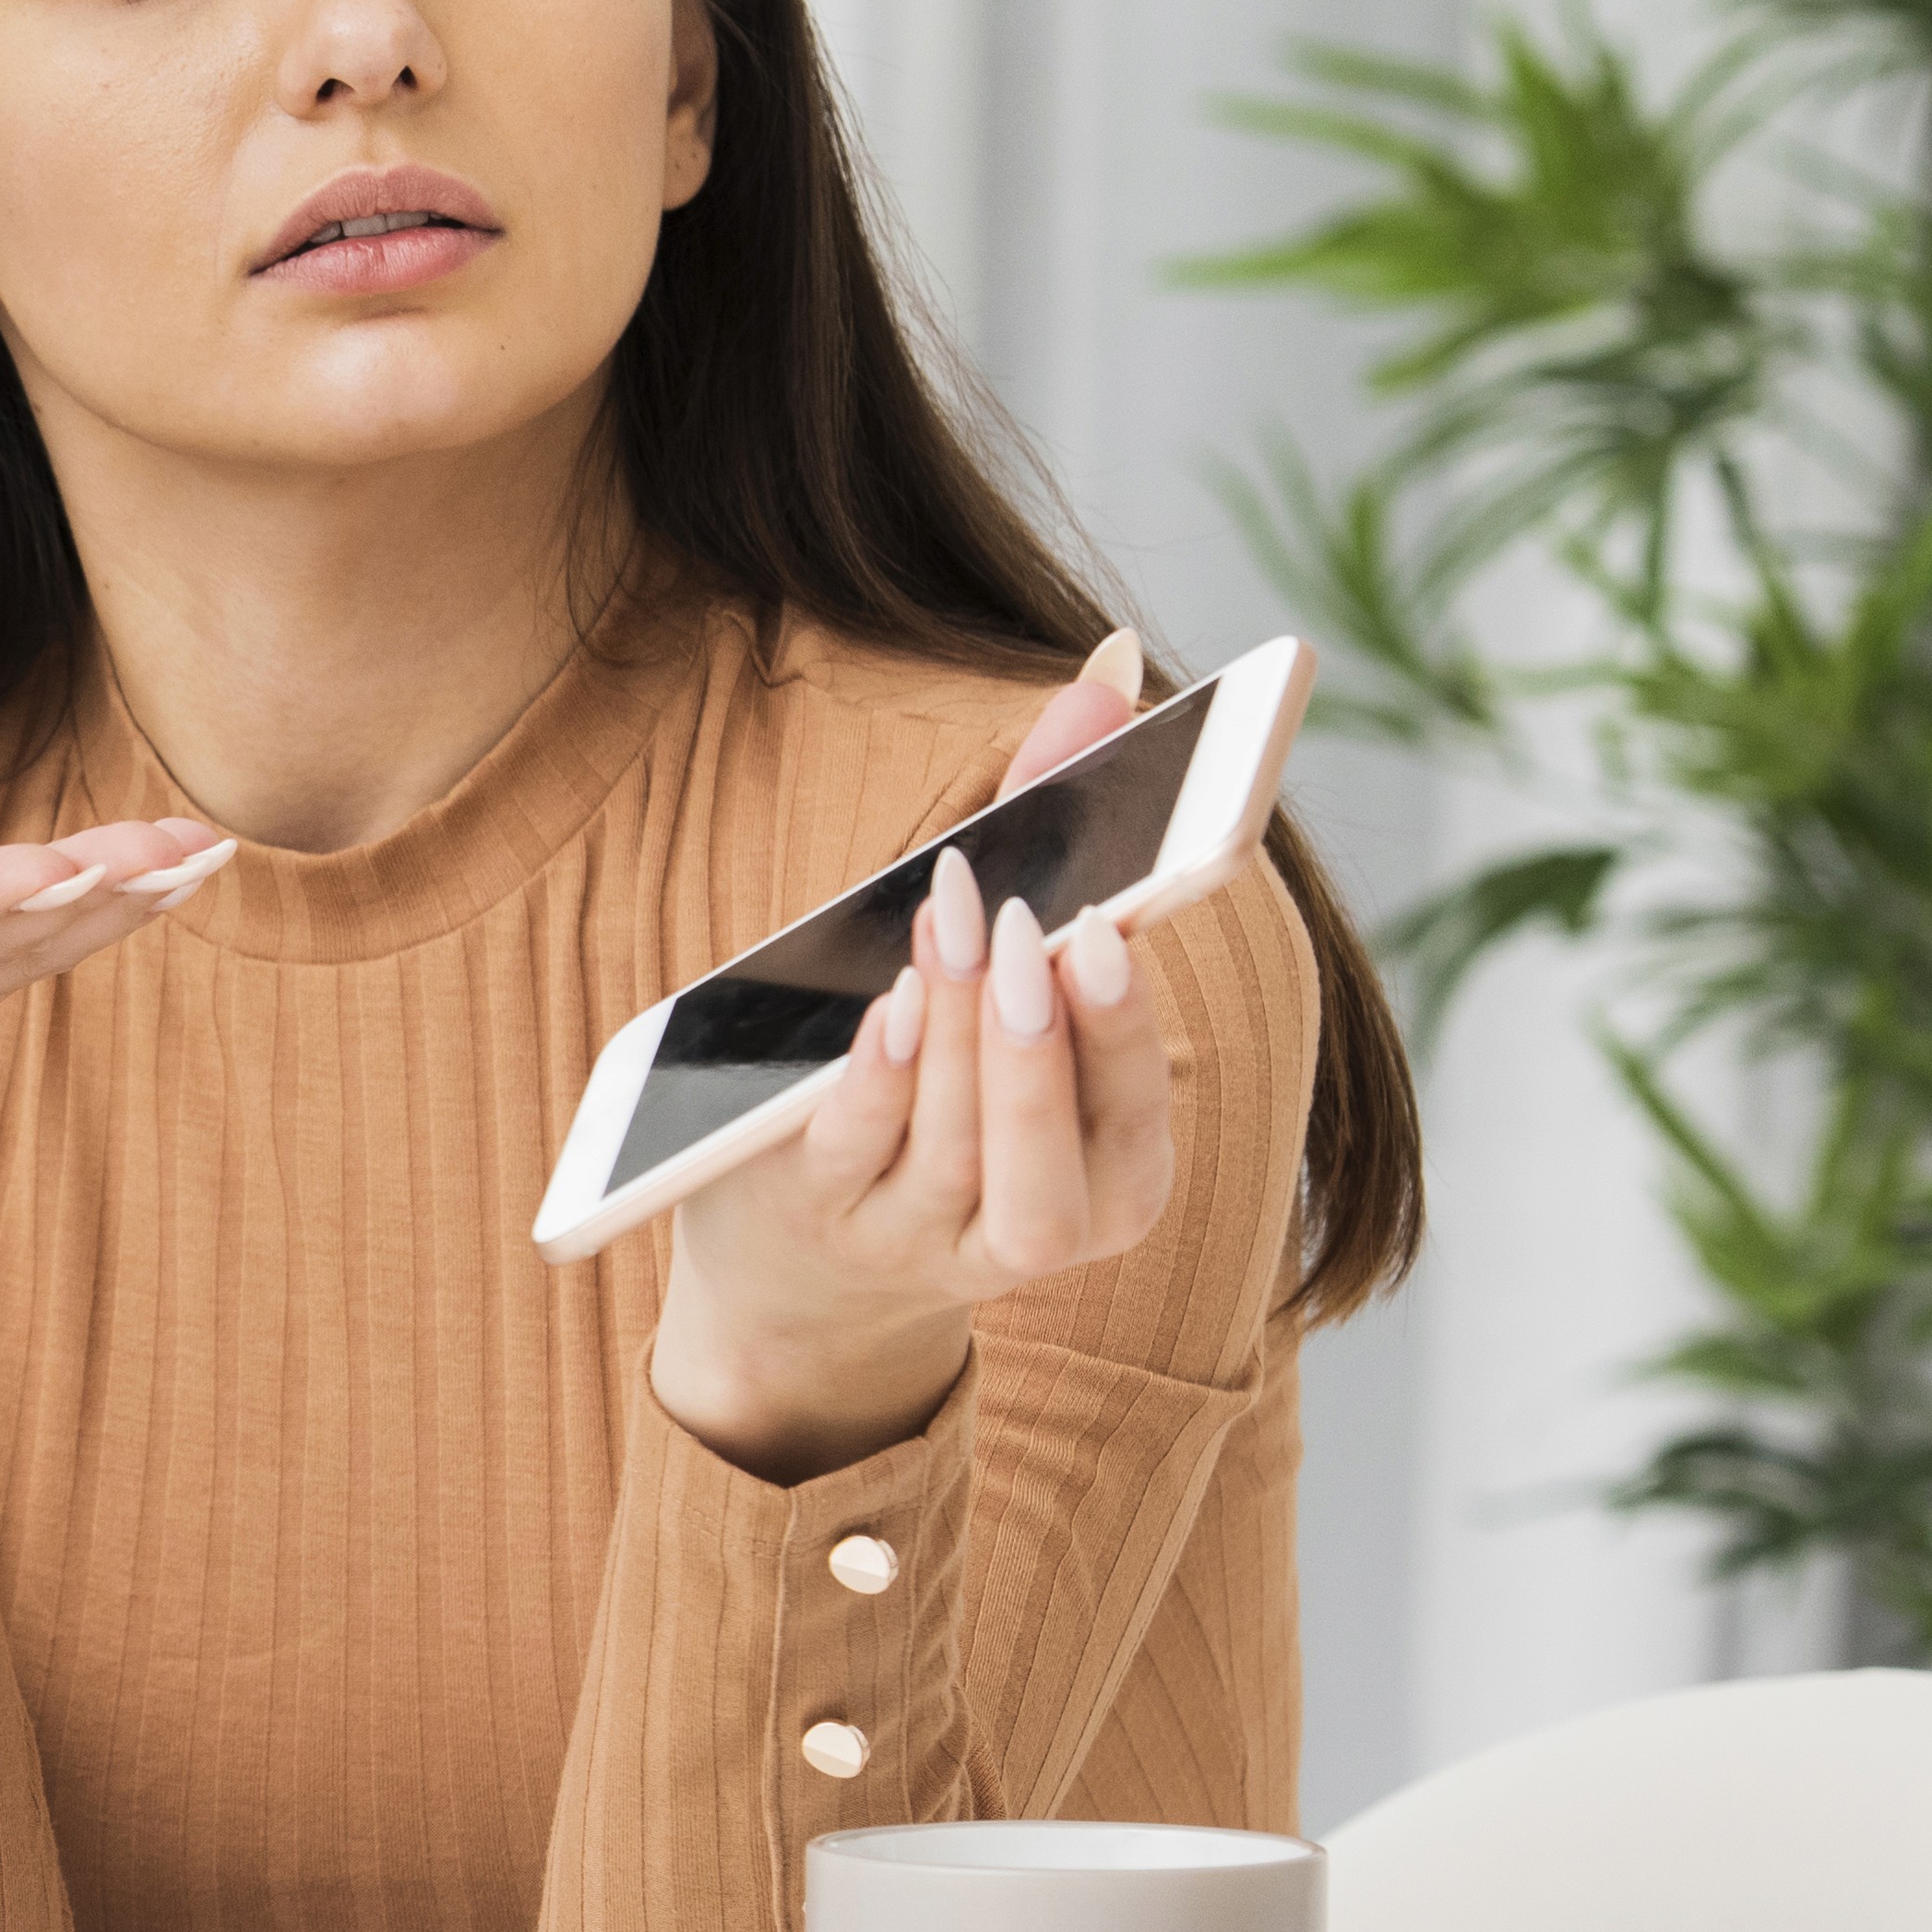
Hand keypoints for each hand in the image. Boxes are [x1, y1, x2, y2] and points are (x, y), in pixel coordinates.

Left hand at [650, 639, 1174, 1482]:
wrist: (796, 1261)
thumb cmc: (920, 1081)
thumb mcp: (988, 972)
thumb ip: (1046, 822)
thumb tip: (1111, 669)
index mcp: (1105, 1181)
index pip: (1135, 1116)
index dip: (1126, 1029)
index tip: (1112, 937)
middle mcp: (1024, 1226)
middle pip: (1050, 1141)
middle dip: (1044, 1033)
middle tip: (1034, 927)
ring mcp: (913, 1235)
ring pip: (954, 1146)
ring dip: (958, 1035)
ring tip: (957, 927)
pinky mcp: (814, 1217)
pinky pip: (851, 1154)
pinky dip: (875, 1082)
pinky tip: (883, 1011)